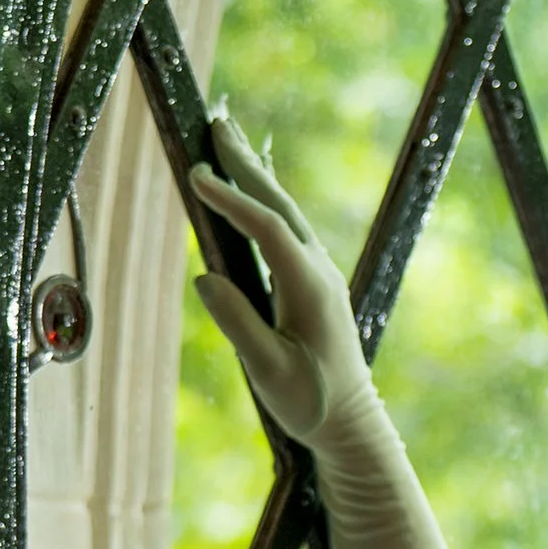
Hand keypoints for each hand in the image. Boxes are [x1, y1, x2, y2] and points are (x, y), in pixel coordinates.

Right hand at [189, 110, 374, 450]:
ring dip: (255, 175)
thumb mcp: (269, 372)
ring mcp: (321, 276)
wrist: (351, 424)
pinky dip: (264, 201)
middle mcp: (320, 273)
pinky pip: (287, 230)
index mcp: (310, 288)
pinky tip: (250, 187)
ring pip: (285, 213)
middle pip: (280, 205)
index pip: (266, 228)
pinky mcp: (316, 284)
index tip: (197, 174)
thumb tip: (204, 278)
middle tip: (215, 123)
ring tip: (227, 140)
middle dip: (246, 164)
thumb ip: (237, 325)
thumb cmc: (310, 404)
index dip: (231, 199)